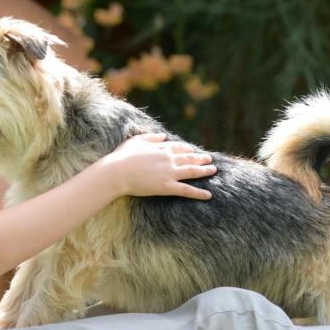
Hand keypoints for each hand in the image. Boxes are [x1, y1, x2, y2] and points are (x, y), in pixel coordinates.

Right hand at [99, 133, 215, 198]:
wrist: (116, 172)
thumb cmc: (122, 157)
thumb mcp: (136, 140)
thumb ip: (151, 137)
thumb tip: (163, 135)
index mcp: (161, 148)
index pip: (179, 147)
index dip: (188, 149)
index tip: (194, 150)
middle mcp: (169, 159)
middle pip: (189, 158)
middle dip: (201, 158)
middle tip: (210, 159)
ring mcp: (169, 173)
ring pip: (192, 171)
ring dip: (204, 170)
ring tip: (214, 170)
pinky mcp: (167, 187)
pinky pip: (187, 190)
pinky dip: (199, 193)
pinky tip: (209, 195)